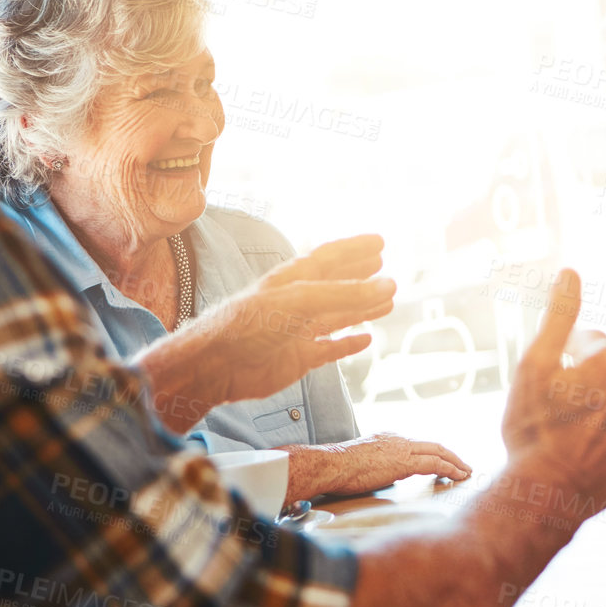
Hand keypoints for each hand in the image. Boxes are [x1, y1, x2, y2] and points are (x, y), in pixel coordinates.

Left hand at [167, 234, 395, 409]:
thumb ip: (344, 293)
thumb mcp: (300, 299)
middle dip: (360, 274)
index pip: (329, 256)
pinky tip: (366, 339)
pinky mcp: (299, 359)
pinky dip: (349, 344)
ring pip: (338, 316)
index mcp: (293, 279)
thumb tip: (389, 285)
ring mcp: (299, 331)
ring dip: (362, 308)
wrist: (216, 365)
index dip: (354, 247)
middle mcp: (297, 302)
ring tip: (388, 301)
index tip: (380, 241)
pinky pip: (331, 349)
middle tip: (383, 264)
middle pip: (336, 284)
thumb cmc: (250, 324)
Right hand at [287, 434, 471, 500]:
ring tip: (466, 472)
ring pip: (438, 452)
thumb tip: (388, 476)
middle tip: (464, 466)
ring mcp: (402, 449)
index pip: (418, 445)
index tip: (443, 461)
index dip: (434, 453)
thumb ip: (379, 466)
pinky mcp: (404, 462)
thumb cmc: (340, 468)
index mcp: (388, 438)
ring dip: (455, 462)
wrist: (332, 465)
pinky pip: (434, 464)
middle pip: (433, 445)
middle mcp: (398, 439)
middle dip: (451, 455)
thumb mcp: (363, 462)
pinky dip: (450, 469)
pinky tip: (458, 476)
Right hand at [501, 270, 605, 517]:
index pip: (586, 342)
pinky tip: (584, 451)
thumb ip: (558, 315)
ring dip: (596, 409)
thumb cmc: (533, 429)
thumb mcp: (535, 364)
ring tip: (568, 434)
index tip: (546, 387)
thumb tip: (570, 271)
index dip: (560, 359)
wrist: (545, 494)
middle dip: (582, 384)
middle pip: (604, 372)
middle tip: (554, 413)